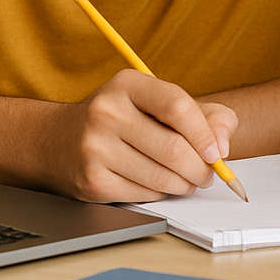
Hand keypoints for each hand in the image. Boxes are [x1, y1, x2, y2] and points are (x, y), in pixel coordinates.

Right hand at [38, 69, 238, 202]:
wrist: (56, 141)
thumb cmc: (122, 120)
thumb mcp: (157, 102)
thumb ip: (204, 114)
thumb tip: (223, 144)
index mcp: (127, 84)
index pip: (178, 107)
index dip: (205, 134)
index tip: (217, 152)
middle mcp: (107, 112)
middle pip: (173, 148)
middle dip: (201, 168)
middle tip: (208, 174)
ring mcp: (95, 148)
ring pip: (161, 177)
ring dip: (184, 185)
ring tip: (188, 181)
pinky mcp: (91, 181)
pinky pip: (143, 194)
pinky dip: (160, 194)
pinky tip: (158, 184)